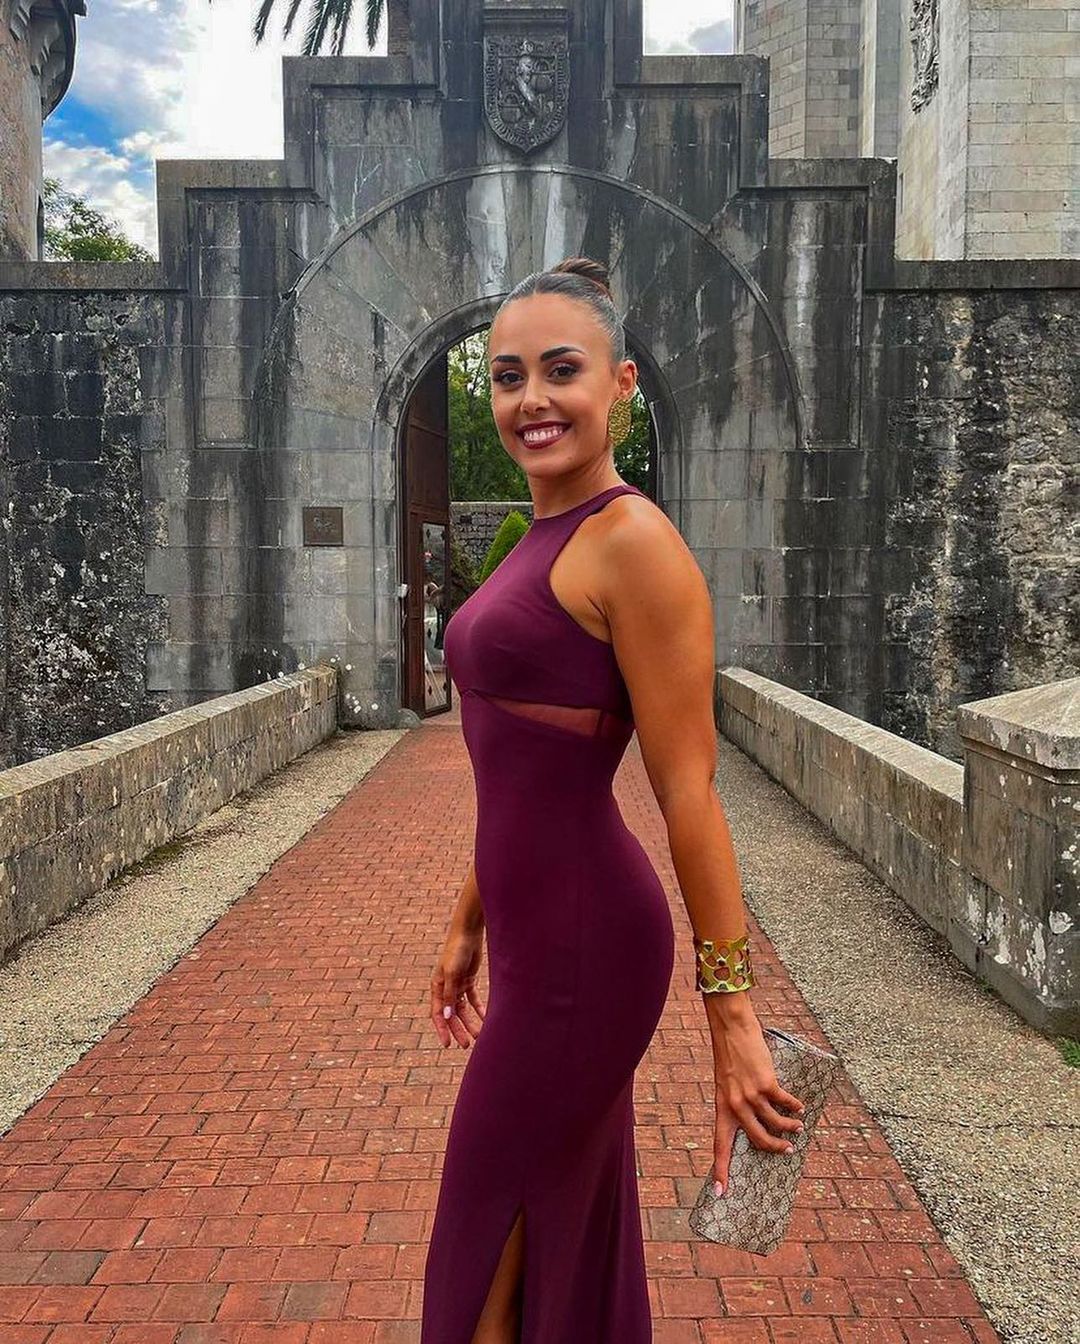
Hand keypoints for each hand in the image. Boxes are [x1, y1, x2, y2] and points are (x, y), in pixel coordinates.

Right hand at [430, 924, 486, 1049]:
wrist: (469, 933)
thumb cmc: (457, 951)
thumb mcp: (452, 974)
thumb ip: (450, 995)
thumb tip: (446, 1016)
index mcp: (437, 988)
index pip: (437, 1014)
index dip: (442, 1030)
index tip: (448, 1045)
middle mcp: (446, 989)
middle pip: (452, 1015)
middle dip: (459, 1030)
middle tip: (466, 1045)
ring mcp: (457, 985)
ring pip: (463, 1010)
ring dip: (470, 1022)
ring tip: (479, 1036)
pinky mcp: (468, 980)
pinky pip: (473, 1000)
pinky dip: (479, 1009)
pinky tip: (486, 1019)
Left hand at [710, 1010, 804, 1193]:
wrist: (731, 1028)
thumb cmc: (729, 1055)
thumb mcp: (725, 1083)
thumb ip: (735, 1102)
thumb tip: (754, 1118)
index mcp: (722, 1108)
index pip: (719, 1146)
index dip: (720, 1171)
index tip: (720, 1194)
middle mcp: (735, 1106)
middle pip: (757, 1140)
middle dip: (775, 1149)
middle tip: (787, 1152)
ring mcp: (751, 1095)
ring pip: (775, 1123)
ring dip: (790, 1127)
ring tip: (798, 1127)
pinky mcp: (766, 1083)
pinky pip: (785, 1102)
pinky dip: (794, 1106)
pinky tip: (799, 1106)